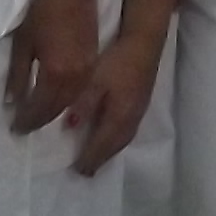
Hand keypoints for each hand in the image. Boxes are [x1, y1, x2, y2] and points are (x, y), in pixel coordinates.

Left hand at [6, 0, 96, 133]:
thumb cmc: (42, 14)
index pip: (40, 108)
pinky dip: (68, 102)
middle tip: (25, 126)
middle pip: (57, 109)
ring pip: (72, 103)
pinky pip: (81, 92)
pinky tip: (59, 102)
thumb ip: (18, 76)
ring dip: (56, 113)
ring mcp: (87, 72)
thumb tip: (12, 102)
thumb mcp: (23, 45)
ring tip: (40, 118)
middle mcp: (74, 79)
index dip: (27, 120)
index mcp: (55, 74)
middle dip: (40, 120)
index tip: (15, 127)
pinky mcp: (93, 64)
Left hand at [66, 13, 168, 175]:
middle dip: (100, 159)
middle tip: (86, 171)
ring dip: (109, 151)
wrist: (144, 43)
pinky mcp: (140, 101)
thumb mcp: (93, 80)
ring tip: (97, 158)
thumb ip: (82, 104)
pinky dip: (116, 140)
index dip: (89, 159)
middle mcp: (130, 119)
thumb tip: (70, 127)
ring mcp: (138, 111)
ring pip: (122, 139)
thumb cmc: (116, 61)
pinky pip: (126, 130)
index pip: (101, 146)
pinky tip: (110, 135)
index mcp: (118, 117)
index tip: (77, 172)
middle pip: (114, 146)